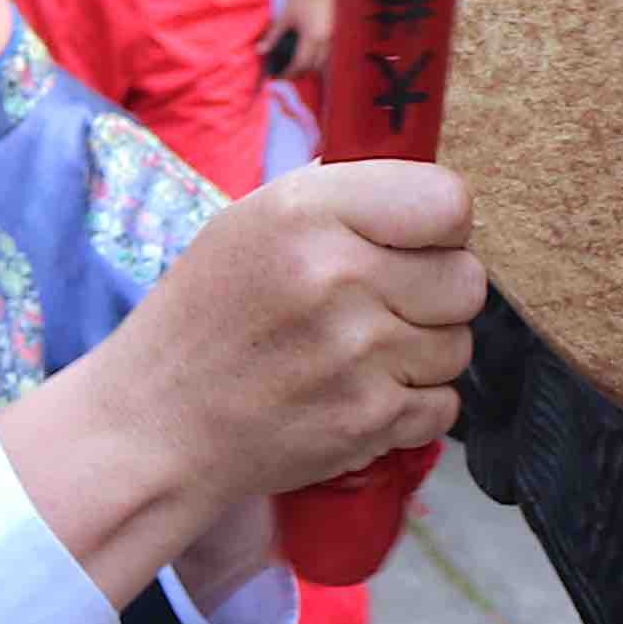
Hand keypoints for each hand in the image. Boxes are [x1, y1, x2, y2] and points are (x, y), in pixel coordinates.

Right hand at [0, 162, 483, 601]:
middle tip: (386, 305)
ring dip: (423, 352)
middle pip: (466, 279)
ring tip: (360, 354)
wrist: (156, 427)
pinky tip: (360, 395)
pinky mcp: (366, 421)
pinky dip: (412, 407)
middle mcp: (336, 276)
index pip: (448, 202)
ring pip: (459, 345)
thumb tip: (429, 196)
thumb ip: (341, 201)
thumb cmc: (206, 317)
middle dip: (436, 294)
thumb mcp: (250, 223)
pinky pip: (444, 404)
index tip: (417, 242)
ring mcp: (356, 354)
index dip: (441, 227)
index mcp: (306, 212)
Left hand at [264, 0, 334, 84]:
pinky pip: (329, 54)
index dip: (289, 73)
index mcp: (312, 37)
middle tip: (287, 74)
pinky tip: (310, 56)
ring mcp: (334, 38)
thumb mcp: (285, 16)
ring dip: (311, 68)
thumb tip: (260, 51)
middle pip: (314, 68)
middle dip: (299, 73)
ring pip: (324, 63)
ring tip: (297, 66)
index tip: (279, 76)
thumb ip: (273, 36)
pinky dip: (319, 59)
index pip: (301, 64)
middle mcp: (326, 41)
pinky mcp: (338, 34)